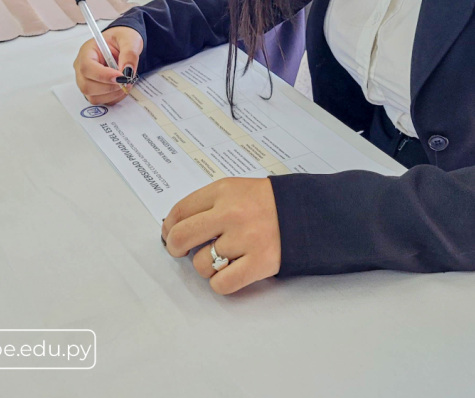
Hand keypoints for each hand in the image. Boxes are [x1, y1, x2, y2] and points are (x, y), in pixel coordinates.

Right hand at [73, 27, 143, 104]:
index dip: (103, 75)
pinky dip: (114, 97)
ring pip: (93, 97)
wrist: (123, 44)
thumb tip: (127, 71)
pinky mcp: (94, 90)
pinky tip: (122, 87)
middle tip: (126, 80)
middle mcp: (82, 67)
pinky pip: (101, 100)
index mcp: (87, 51)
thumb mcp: (129, 39)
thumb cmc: (122, 38)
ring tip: (126, 82)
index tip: (120, 76)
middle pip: (87, 86)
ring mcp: (86, 80)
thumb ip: (129, 53)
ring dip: (112, 94)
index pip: (87, 67)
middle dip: (109, 87)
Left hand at [162, 178, 281, 294]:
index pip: (180, 211)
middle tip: (182, 252)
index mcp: (223, 191)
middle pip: (182, 237)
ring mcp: (245, 239)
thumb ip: (206, 204)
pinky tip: (231, 271)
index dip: (169, 227)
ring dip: (207, 266)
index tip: (170, 234)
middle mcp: (231, 213)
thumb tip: (172, 228)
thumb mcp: (234, 189)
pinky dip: (221, 282)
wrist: (305, 212)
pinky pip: (221, 284)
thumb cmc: (265, 203)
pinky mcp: (259, 263)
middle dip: (176, 248)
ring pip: (202, 264)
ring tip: (223, 257)